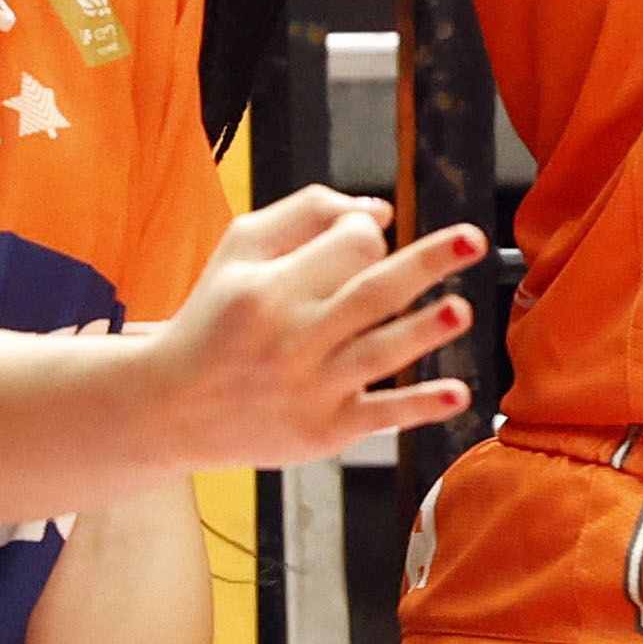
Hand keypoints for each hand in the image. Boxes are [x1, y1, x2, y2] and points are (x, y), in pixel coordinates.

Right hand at [128, 187, 486, 472]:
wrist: (169, 407)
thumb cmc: (214, 317)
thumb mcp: (239, 251)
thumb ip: (305, 214)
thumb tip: (380, 211)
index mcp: (269, 290)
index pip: (345, 249)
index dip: (369, 233)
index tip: (370, 235)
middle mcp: (291, 339)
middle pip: (370, 294)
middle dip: (425, 264)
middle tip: (473, 240)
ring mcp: (309, 389)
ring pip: (378, 354)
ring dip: (425, 332)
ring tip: (461, 310)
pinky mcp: (323, 432)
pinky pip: (379, 417)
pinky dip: (419, 407)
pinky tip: (458, 395)